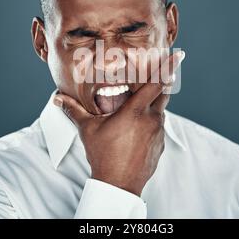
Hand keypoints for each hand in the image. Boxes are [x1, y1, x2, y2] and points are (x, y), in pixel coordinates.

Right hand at [54, 51, 184, 195]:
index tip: (179, 54)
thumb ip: (74, 110)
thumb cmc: (103, 156)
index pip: (157, 83)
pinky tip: (137, 128)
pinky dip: (152, 121)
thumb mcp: (88, 130)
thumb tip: (59, 99)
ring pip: (161, 110)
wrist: (118, 184)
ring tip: (139, 106)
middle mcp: (151, 119)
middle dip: (162, 82)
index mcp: (136, 111)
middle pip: (163, 93)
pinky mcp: (160, 144)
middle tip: (159, 74)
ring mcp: (158, 133)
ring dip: (154, 104)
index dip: (168, 67)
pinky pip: (159, 126)